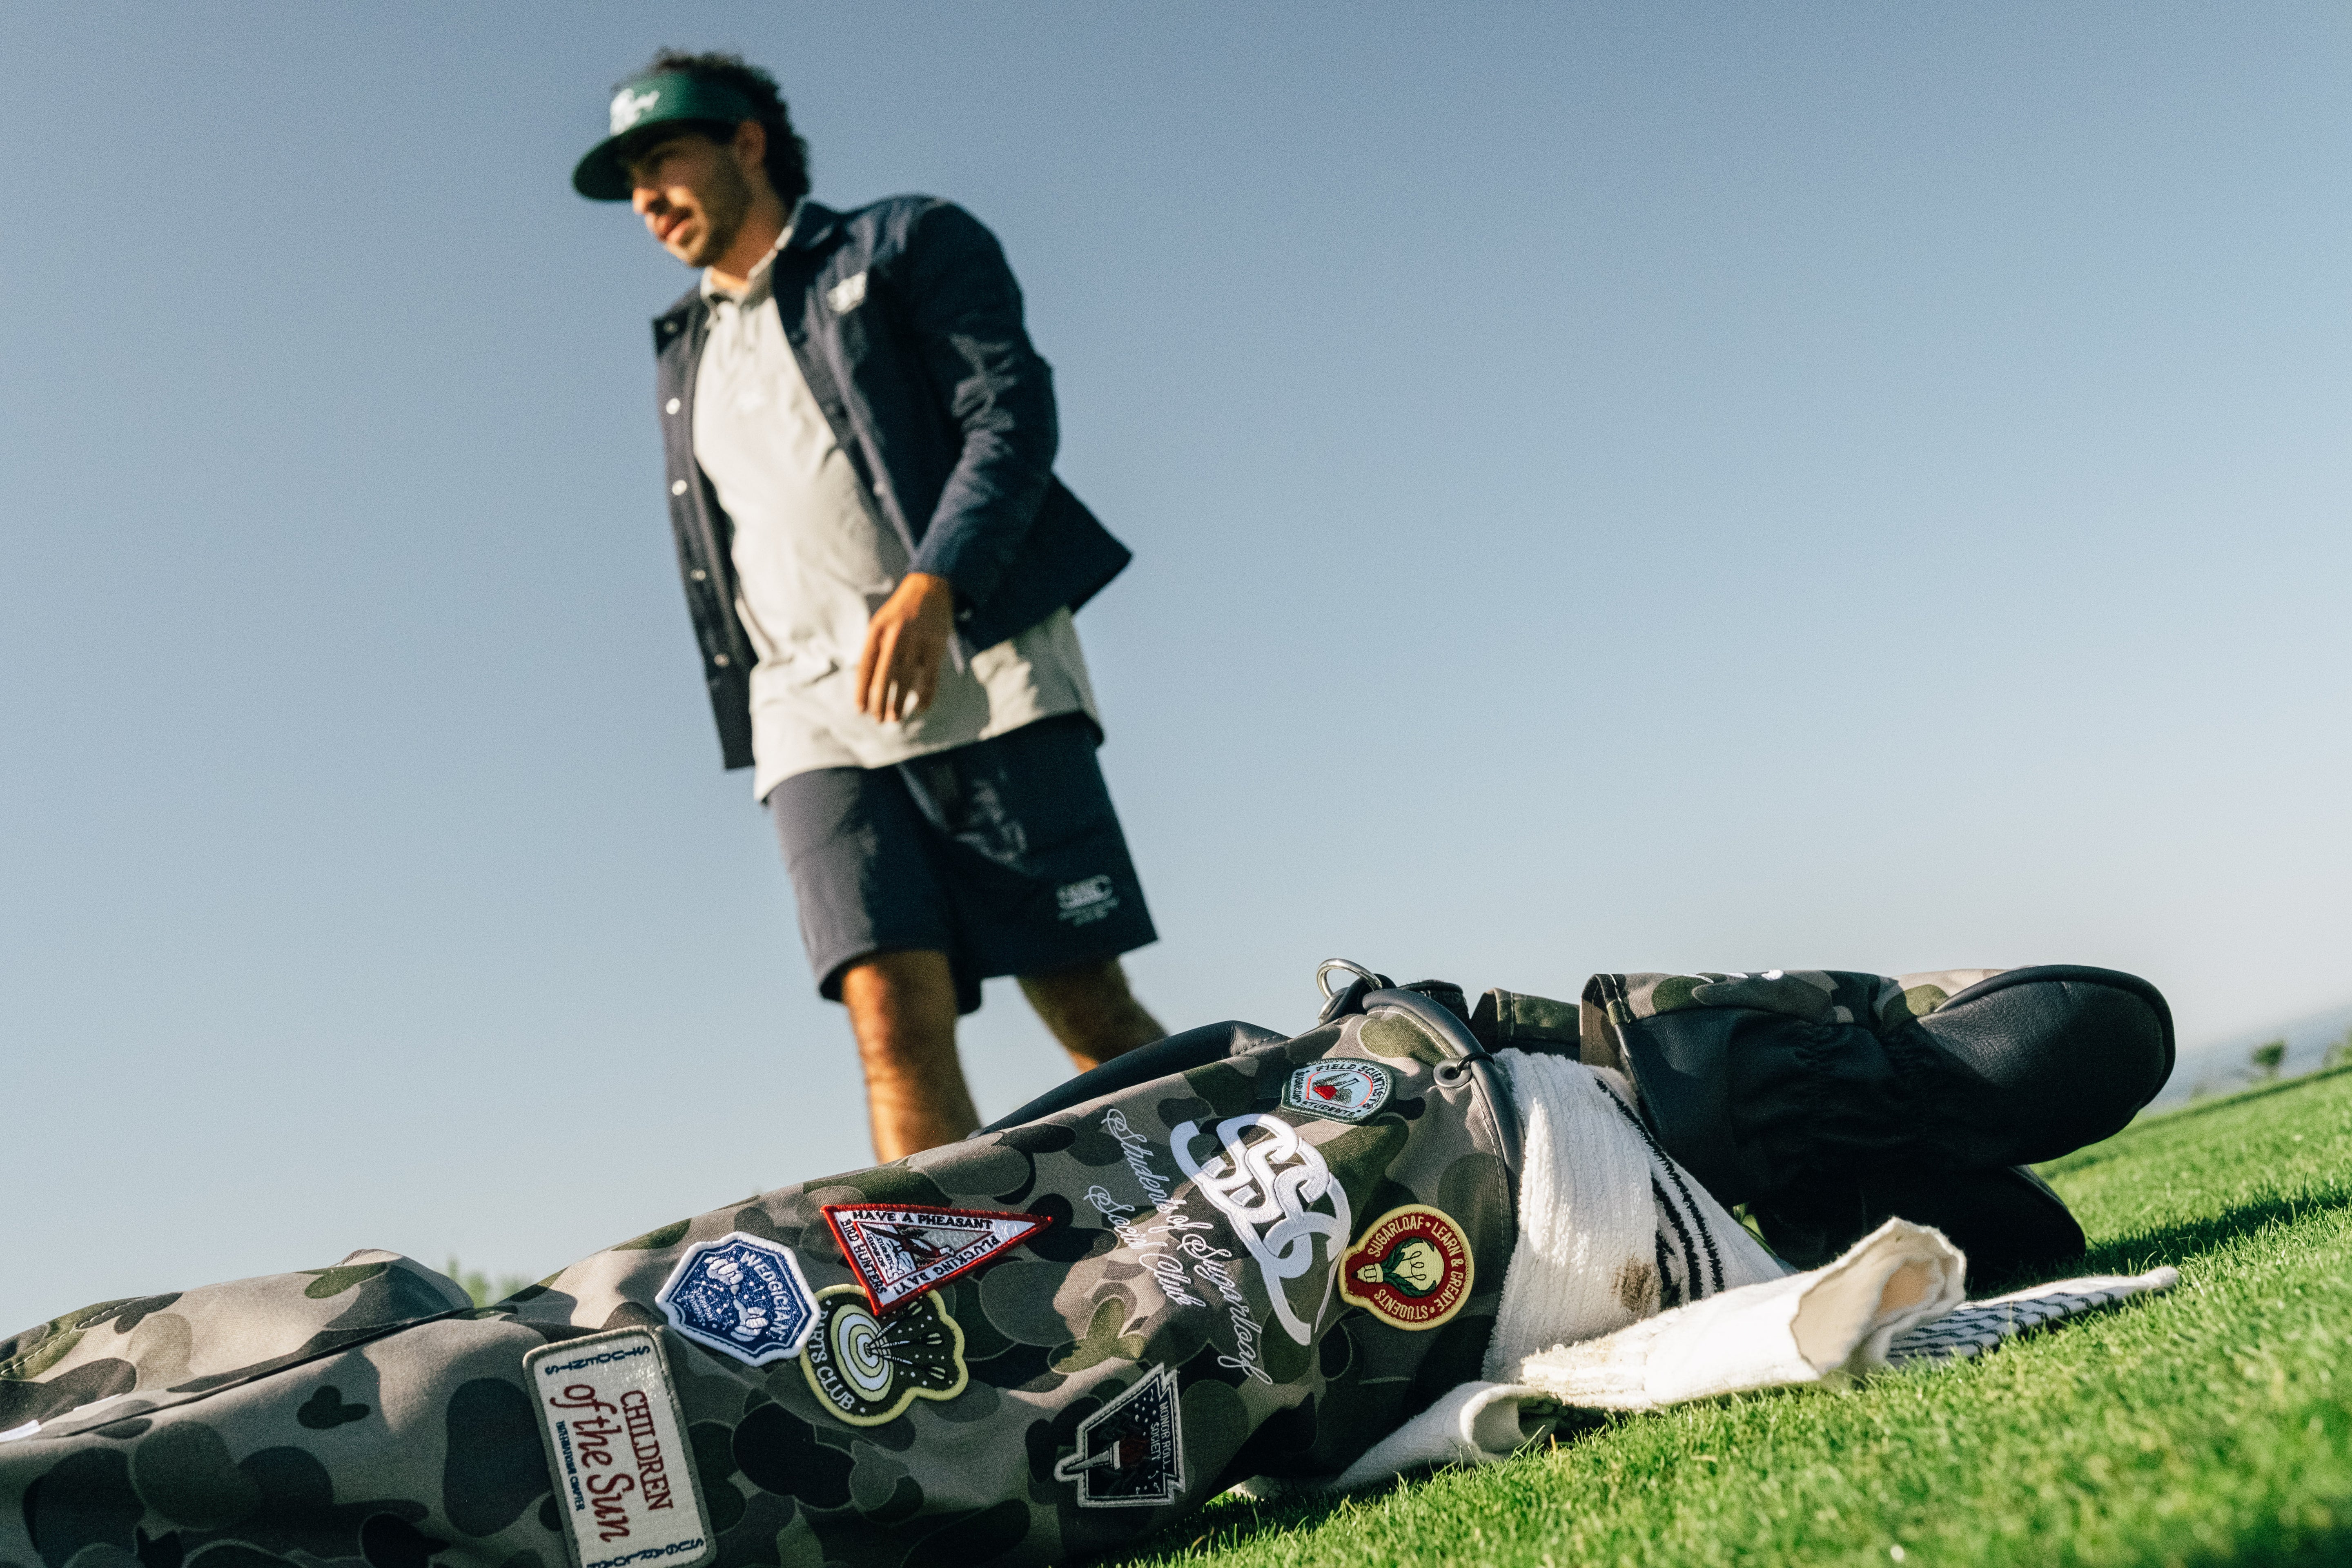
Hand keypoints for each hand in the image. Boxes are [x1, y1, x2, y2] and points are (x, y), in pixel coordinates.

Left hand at [857, 572, 955, 721]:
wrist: (931, 586)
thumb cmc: (901, 611)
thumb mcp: (881, 622)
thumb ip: (874, 648)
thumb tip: (869, 684)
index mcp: (877, 630)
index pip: (866, 666)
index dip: (862, 690)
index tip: (860, 710)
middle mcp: (895, 635)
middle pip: (885, 676)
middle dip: (880, 701)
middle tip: (878, 719)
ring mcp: (917, 640)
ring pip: (907, 679)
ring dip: (900, 702)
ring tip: (895, 718)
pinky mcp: (936, 644)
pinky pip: (931, 675)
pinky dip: (927, 694)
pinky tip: (922, 707)